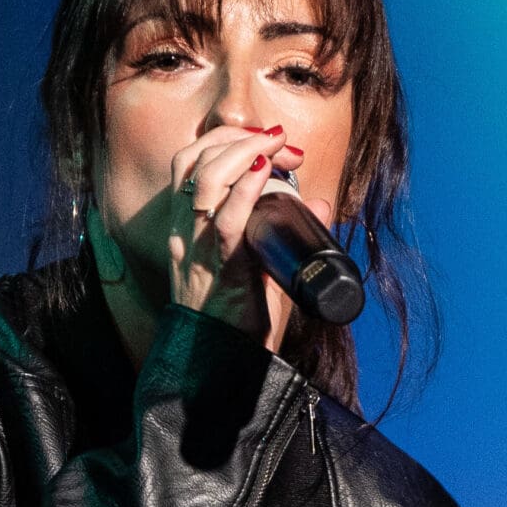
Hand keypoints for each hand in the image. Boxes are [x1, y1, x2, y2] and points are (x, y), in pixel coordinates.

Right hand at [166, 126, 311, 343]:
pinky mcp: (221, 272)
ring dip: (243, 151)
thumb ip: (283, 232)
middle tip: (282, 142)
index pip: (189, 164)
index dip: (224, 140)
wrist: (224, 369)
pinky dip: (245, 189)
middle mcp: (185, 235)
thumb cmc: (239, 321)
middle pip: (194, 161)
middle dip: (238, 138)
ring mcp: (199, 252)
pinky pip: (226, 222)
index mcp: (185, 230)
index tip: (266, 142)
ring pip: (205, 181)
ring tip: (277, 147)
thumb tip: (322, 202)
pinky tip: (263, 168)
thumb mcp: (257, 266)